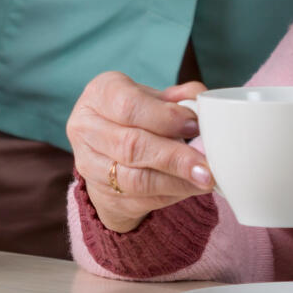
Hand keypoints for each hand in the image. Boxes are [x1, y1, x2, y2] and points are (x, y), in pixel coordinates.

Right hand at [66, 72, 212, 232]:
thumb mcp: (153, 99)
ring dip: (175, 181)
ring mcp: (88, 164)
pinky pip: (140, 199)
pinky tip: (192, 188)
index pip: (128, 106)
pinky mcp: (101, 194)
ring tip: (205, 179)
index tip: (195, 126)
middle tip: (206, 164)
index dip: (164, 118)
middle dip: (174, 156)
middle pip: (131, 146)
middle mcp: (85, 127)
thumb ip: (178, 97)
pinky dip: (171, 194)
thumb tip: (200, 99)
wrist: (108, 150)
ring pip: (135, 178)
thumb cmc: (136, 116)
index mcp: (100, 94)